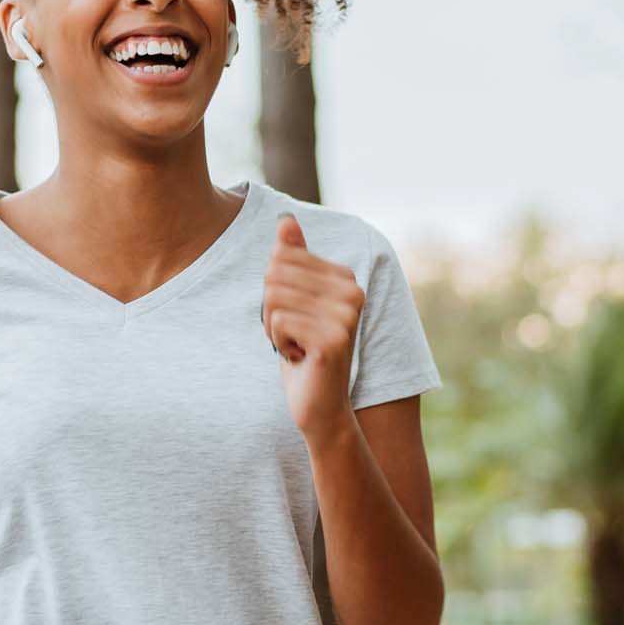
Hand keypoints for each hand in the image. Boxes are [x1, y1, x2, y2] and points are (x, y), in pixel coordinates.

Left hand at [260, 212, 363, 443]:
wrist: (320, 406)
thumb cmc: (303, 350)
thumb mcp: (295, 299)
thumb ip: (293, 258)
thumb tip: (285, 219)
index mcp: (346, 278)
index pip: (280, 258)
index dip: (274, 291)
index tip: (296, 317)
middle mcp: (352, 293)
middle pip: (274, 276)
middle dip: (271, 309)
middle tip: (293, 334)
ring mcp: (345, 316)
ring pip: (273, 298)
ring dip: (273, 328)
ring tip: (296, 345)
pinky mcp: (331, 340)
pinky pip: (278, 321)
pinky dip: (278, 343)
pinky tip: (298, 357)